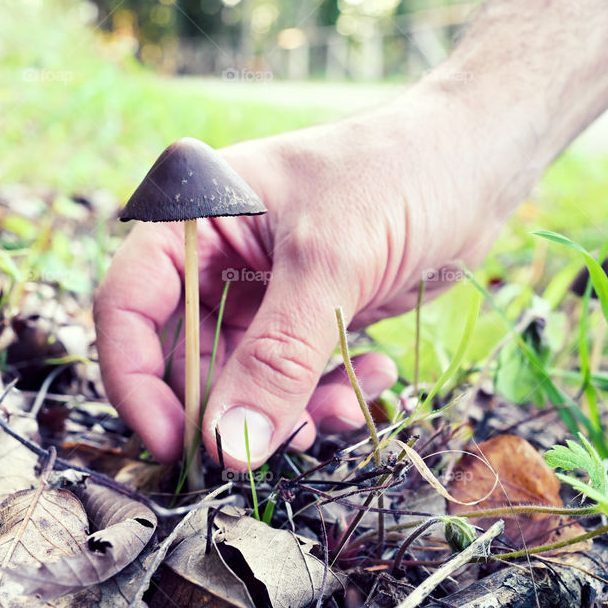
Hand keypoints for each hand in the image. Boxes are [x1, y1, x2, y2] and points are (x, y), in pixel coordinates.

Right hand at [94, 88, 512, 470]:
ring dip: (289, 410)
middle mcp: (216, 258)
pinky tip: (375, 375)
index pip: (129, 305)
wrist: (478, 161)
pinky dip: (326, 393)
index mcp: (194, 218)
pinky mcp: (304, 316)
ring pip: (243, 380)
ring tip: (343, 409)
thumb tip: (228, 446)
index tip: (173, 442)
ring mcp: (261, 290)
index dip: (137, 380)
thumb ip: (277, 358)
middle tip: (278, 443)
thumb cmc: (397, 175)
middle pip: (186, 356)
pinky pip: (293, 378)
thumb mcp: (330, 263)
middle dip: (230, 408)